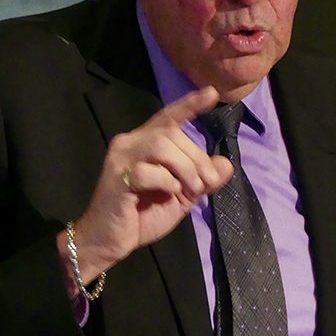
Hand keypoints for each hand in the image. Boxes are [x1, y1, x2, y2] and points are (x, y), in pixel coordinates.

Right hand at [57, 86, 232, 294]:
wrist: (109, 243)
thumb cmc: (142, 217)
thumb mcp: (181, 198)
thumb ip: (202, 181)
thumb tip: (226, 164)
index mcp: (144, 143)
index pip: (168, 117)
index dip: (190, 104)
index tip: (212, 93)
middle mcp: (130, 143)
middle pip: (170, 133)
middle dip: (196, 157)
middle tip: (205, 183)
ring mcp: (121, 159)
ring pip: (160, 146)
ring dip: (184, 168)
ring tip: (190, 189)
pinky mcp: (117, 178)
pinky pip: (147, 171)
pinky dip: (166, 182)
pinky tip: (168, 194)